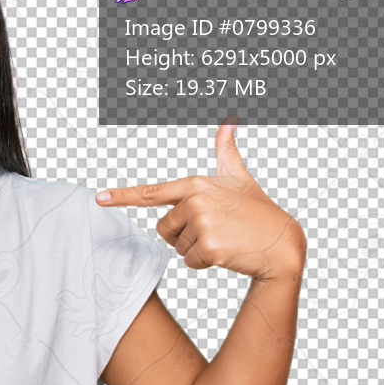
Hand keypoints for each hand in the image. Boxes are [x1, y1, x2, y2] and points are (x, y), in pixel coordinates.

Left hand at [95, 116, 305, 281]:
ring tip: (223, 237)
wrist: (282, 242)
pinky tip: (226, 252)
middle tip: (214, 229)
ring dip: (195, 249)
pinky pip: (189, 261)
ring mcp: (202, 223)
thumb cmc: (257, 211)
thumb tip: (228, 122)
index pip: (152, 193)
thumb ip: (226, 151)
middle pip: (163, 228)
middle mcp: (195, 201)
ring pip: (176, 247)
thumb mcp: (239, 177)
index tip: (100, 198)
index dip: (124, 196)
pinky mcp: (209, 247)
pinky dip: (205, 262)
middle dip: (183, 235)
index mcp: (195, 184)